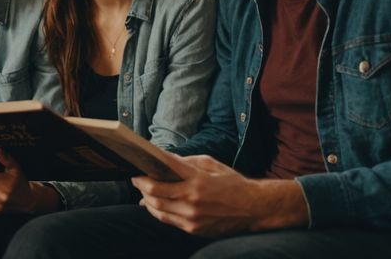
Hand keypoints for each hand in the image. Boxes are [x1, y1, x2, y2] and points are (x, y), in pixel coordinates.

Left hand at [131, 154, 307, 236]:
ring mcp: (192, 217)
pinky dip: (157, 211)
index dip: (146, 171)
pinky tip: (154, 204)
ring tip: (143, 191)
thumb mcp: (212, 164)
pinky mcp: (193, 229)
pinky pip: (168, 220)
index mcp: (197, 180)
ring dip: (146, 199)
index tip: (137, 168)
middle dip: (141, 185)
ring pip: (157, 209)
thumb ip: (187, 162)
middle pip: (155, 193)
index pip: (164, 173)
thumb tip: (165, 160)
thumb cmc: (232, 183)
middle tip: (136, 179)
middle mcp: (192, 200)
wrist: (254, 208)